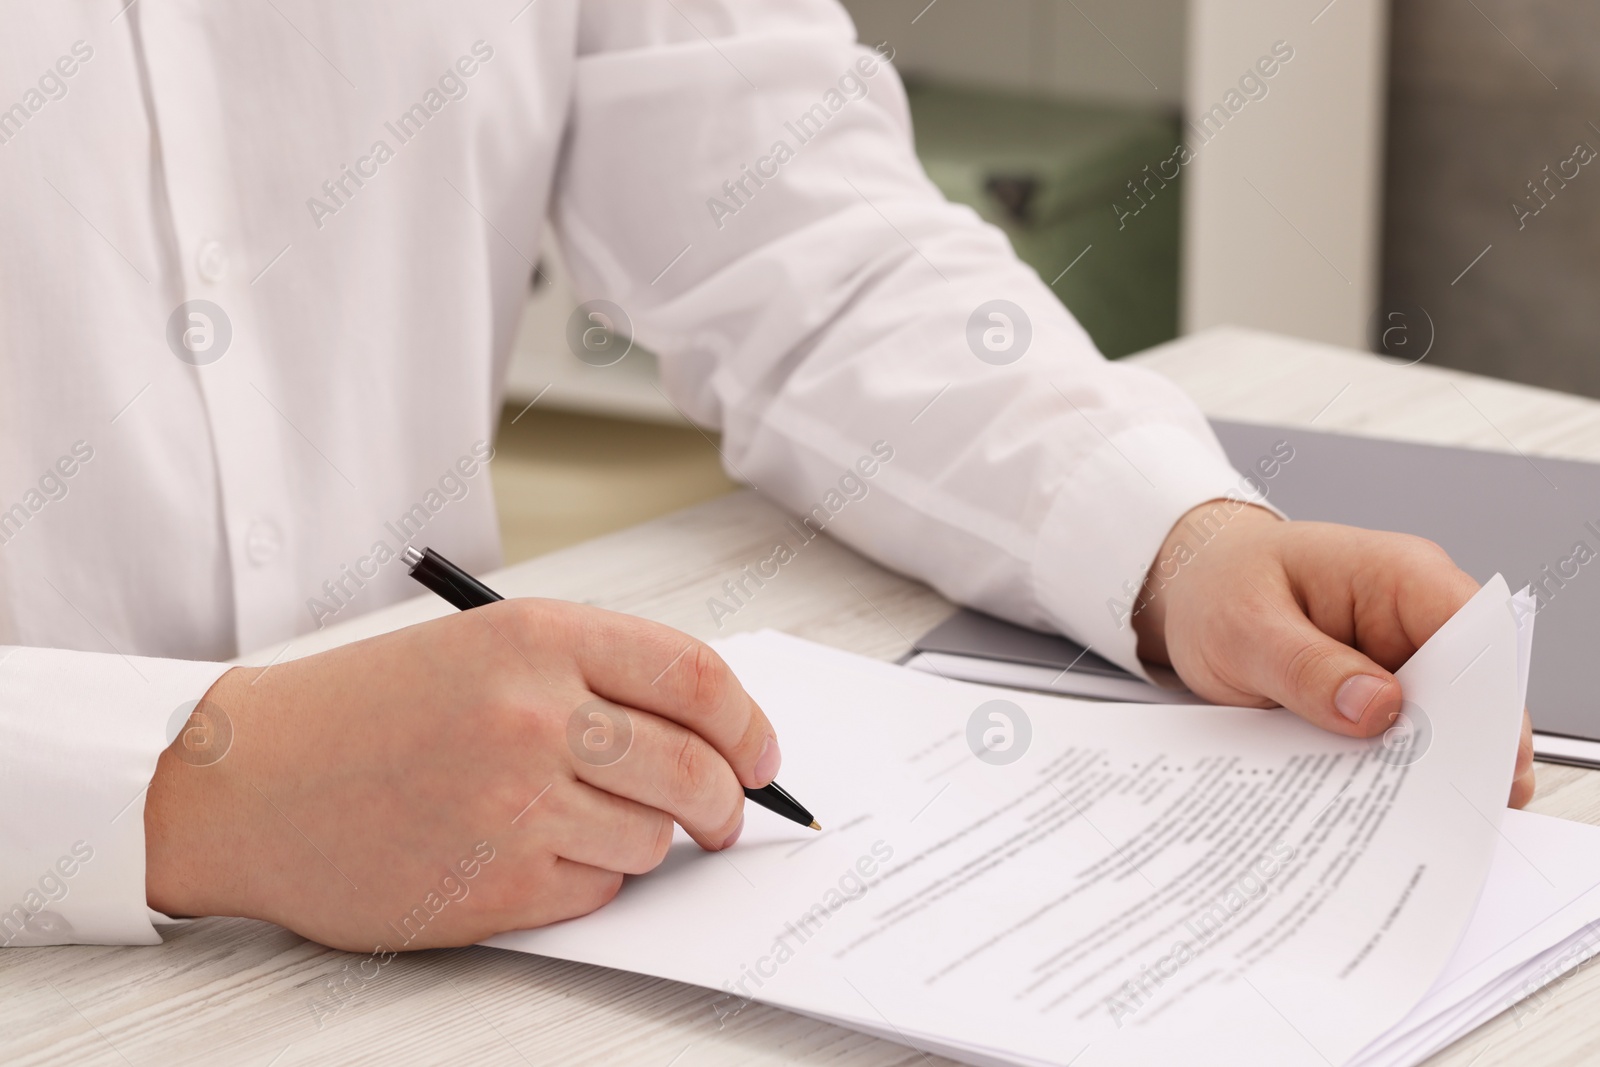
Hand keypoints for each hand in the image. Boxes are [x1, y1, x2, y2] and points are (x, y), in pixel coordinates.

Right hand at [145, 600, 780, 951]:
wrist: (248, 782)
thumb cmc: (366, 712)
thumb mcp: (485, 648)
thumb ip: (598, 676)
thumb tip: (712, 733)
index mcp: (539, 637)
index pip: (699, 679)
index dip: (750, 725)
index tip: (762, 756)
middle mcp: (535, 714)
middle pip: (697, 770)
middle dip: (729, 802)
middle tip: (725, 814)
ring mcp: (515, 804)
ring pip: (653, 840)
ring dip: (643, 840)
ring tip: (580, 819)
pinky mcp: (494, 885)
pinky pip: (598, 891)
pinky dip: (590, 879)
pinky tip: (531, 851)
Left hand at [1130, 502, 1535, 807]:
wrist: (1192, 586)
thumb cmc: (1219, 585)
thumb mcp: (1243, 625)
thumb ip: (1305, 666)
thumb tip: (1377, 708)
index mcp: (1398, 574)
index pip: (1478, 634)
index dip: (1492, 701)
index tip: (1481, 762)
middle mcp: (1413, 616)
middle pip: (1473, 690)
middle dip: (1463, 750)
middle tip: (1443, 812)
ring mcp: (1399, 658)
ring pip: (1441, 723)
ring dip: (1424, 768)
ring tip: (1406, 821)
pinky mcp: (1377, 694)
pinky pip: (1398, 735)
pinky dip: (1388, 768)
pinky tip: (1371, 803)